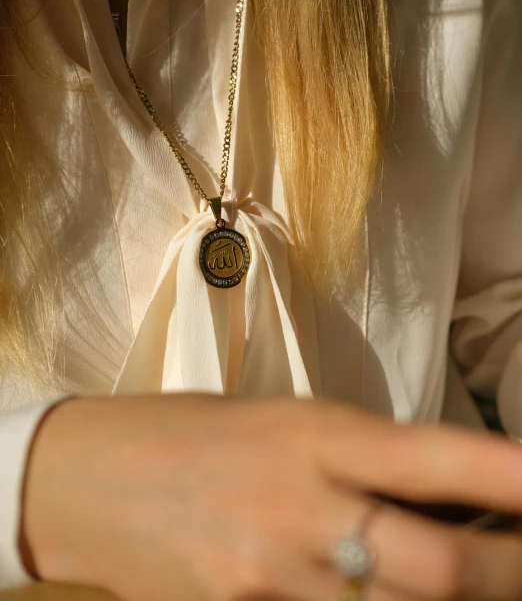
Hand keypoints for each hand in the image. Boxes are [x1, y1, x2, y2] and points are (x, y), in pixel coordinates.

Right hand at [22, 395, 521, 600]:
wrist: (91, 477)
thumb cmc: (198, 432)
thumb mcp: (287, 420)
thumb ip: (365, 458)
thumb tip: (450, 496)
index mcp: (312, 434)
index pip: (436, 458)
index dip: (511, 477)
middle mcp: (297, 507)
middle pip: (440, 566)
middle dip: (508, 571)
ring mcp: (267, 578)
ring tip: (474, 582)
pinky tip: (386, 598)